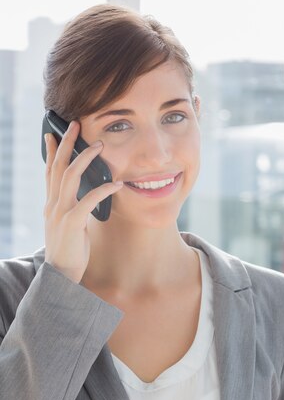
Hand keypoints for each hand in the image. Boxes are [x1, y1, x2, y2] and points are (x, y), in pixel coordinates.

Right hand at [43, 120, 121, 283]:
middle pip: (58, 167)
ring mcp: (61, 213)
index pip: (50, 172)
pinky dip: (103, 189)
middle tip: (75, 125)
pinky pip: (87, 200)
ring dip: (85, 159)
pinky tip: (117, 183)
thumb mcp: (68, 226)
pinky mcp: (72, 224)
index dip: (52, 152)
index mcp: (52, 204)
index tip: (53, 133)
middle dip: (66, 144)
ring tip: (99, 146)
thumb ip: (72, 209)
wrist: (61, 275)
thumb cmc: (69, 251)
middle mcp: (53, 205)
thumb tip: (83, 198)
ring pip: (70, 177)